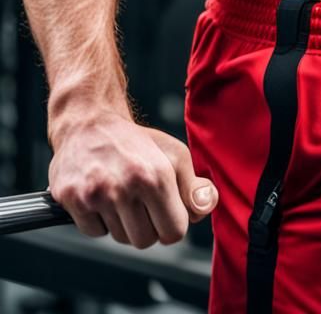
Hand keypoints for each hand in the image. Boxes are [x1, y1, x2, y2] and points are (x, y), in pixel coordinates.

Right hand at [48, 111, 217, 247]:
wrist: (88, 122)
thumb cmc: (134, 142)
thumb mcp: (173, 155)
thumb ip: (193, 187)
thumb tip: (206, 206)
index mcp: (155, 175)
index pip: (174, 232)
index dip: (172, 222)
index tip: (165, 207)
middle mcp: (125, 185)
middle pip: (146, 241)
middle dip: (146, 225)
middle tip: (139, 199)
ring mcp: (96, 193)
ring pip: (119, 238)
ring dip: (122, 222)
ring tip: (119, 192)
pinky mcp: (71, 198)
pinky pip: (93, 232)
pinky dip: (98, 219)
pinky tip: (99, 194)